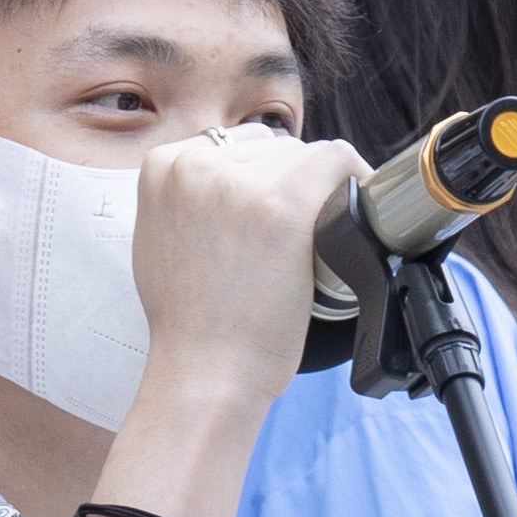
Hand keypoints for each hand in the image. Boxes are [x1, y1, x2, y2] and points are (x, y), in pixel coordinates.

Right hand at [122, 123, 349, 423]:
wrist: (204, 370)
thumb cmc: (190, 321)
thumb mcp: (160, 239)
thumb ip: (188, 200)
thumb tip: (232, 183)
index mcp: (163, 166)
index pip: (235, 146)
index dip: (266, 176)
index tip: (280, 206)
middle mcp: (197, 163)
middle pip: (272, 148)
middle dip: (290, 185)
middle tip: (295, 238)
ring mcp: (240, 181)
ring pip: (304, 156)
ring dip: (317, 192)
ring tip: (308, 242)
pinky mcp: (283, 202)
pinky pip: (338, 162)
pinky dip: (354, 181)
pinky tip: (355, 214)